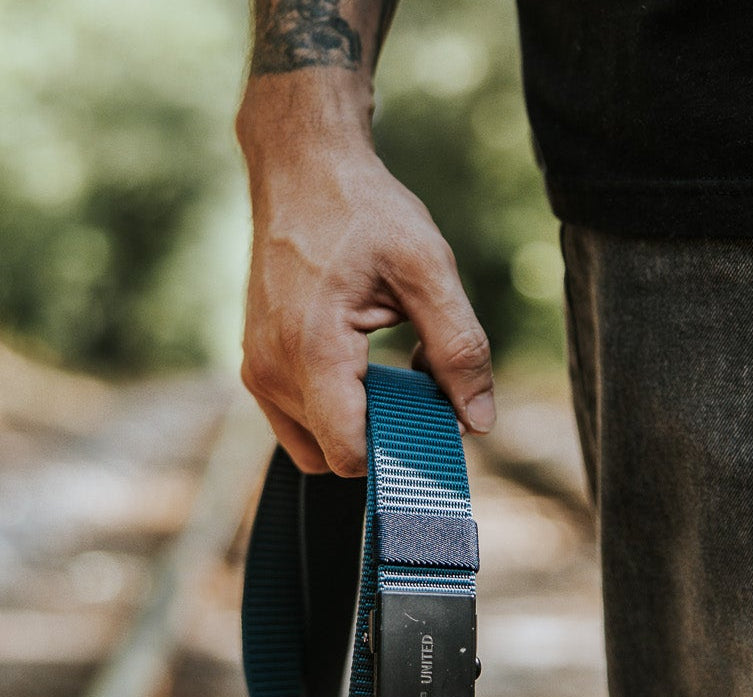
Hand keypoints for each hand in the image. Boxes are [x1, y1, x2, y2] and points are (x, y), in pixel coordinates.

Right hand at [239, 119, 493, 475]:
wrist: (301, 167)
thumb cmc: (363, 210)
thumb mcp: (429, 269)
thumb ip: (460, 350)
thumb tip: (480, 422)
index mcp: (312, 350)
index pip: (350, 454)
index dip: (398, 454)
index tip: (433, 425)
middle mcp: (272, 371)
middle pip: (338, 456)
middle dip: (385, 435)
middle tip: (416, 379)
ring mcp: (258, 374)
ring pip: (317, 447)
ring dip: (360, 425)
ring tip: (384, 367)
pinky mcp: (257, 370)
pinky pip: (301, 424)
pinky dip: (337, 412)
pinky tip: (361, 367)